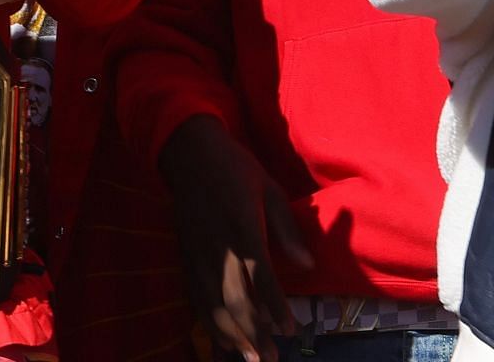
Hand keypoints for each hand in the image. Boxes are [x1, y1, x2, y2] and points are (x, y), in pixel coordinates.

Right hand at [159, 117, 313, 361]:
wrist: (188, 152)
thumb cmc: (236, 169)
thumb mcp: (269, 189)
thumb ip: (286, 230)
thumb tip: (308, 265)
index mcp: (242, 226)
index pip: (260, 275)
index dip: (275, 306)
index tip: (290, 329)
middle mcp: (217, 244)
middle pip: (233, 298)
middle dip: (253, 332)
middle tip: (271, 357)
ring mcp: (196, 251)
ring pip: (210, 303)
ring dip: (230, 334)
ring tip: (249, 357)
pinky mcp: (184, 254)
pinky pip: (194, 295)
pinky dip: (207, 321)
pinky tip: (221, 339)